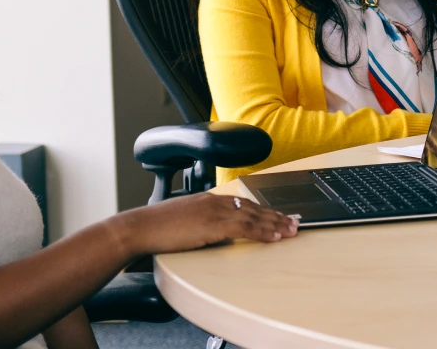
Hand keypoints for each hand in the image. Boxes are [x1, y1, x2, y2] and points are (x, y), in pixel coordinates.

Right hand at [105, 193, 298, 257]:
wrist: (140, 228)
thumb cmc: (158, 228)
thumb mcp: (186, 222)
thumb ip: (205, 224)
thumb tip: (220, 235)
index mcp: (209, 199)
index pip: (244, 203)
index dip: (265, 210)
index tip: (280, 215)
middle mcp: (216, 201)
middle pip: (254, 208)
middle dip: (277, 216)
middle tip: (296, 222)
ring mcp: (215, 211)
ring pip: (254, 216)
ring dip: (276, 224)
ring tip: (292, 230)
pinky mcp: (213, 224)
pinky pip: (245, 227)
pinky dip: (263, 232)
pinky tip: (275, 237)